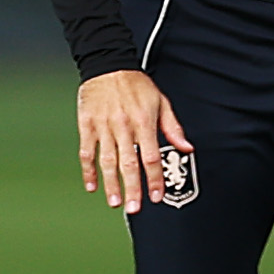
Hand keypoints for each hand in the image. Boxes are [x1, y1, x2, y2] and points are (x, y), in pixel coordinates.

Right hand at [76, 69, 191, 209]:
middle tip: (134, 209)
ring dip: (111, 183)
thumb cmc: (136, 84)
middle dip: (132, 188)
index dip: (155, 179)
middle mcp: (124, 126)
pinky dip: (88, 170)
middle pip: (129, 163)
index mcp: (144, 122)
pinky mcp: (87, 125)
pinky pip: (86, 151)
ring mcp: (103, 126)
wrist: (108, 64)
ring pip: (107, 161)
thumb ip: (173, 127)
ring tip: (114, 202)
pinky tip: (91, 186)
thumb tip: (187, 148)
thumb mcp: (160, 102)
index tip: (157, 196)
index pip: (151, 157)